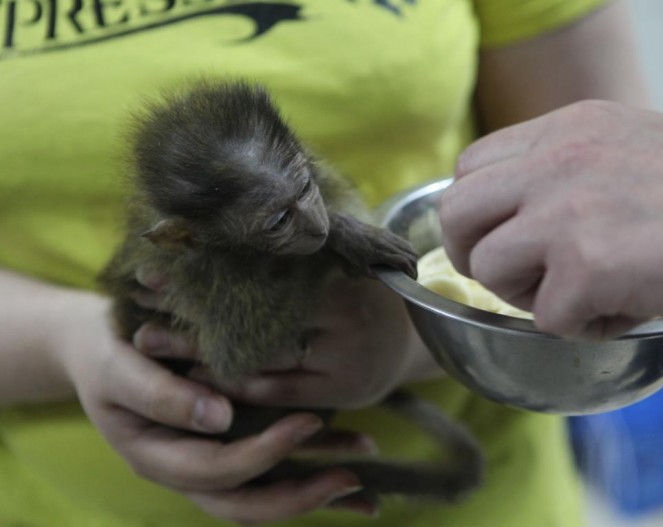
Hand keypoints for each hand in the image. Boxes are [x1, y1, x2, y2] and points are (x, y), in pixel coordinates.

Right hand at [58, 293, 366, 524]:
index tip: (307, 422)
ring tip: (361, 475)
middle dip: (300, 495)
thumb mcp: (119, 368)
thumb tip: (218, 418)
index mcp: (158, 458)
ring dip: (312, 488)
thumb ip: (160, 395)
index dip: (263, 453)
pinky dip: (307, 469)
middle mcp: (188, 469)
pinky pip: (269, 467)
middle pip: (246, 503)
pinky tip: (347, 464)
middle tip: (351, 476)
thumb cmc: (104, 352)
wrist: (98, 346)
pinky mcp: (227, 443)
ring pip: (263, 491)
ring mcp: (209, 460)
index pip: (217, 471)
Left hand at [134, 268, 440, 409]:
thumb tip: (245, 197)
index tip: (159, 261)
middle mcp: (349, 317)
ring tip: (147, 337)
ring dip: (199, 348)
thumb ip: (305, 239)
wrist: (414, 341)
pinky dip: (232, 381)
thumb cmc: (367, 290)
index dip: (206, 268)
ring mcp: (346, 359)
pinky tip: (193, 373)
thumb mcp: (345, 255)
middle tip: (140, 293)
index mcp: (347, 272)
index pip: (264, 272)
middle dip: (191, 306)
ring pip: (259, 355)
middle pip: (254, 313)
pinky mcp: (341, 391)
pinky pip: (275, 389)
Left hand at [441, 100, 662, 338]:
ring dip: (525, 294)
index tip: (498, 239)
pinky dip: (583, 327)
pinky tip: (626, 310)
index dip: (474, 214)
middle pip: (455, 212)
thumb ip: (564, 173)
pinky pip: (547, 316)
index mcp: (565, 130)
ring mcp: (567, 209)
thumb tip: (506, 216)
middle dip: (476, 256)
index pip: (469, 168)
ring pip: (487, 266)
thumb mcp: (627, 153)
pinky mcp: (589, 262)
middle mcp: (557, 159)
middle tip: (518, 278)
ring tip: (582, 293)